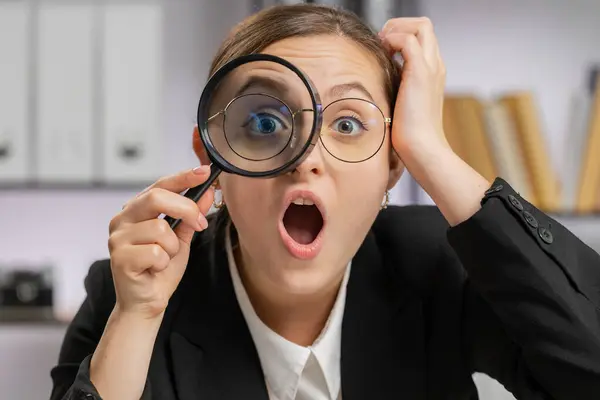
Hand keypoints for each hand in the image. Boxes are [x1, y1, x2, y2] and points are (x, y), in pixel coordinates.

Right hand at [107, 166, 213, 318]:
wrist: (147, 302)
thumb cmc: (160, 269)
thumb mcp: (182, 238)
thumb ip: (191, 215)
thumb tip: (208, 192)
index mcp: (136, 210)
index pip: (160, 185)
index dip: (183, 177)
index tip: (205, 172)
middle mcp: (122, 219)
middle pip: (157, 198)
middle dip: (185, 209)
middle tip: (199, 224)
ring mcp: (117, 238)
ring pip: (160, 229)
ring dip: (172, 247)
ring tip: (164, 258)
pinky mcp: (119, 258)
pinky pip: (155, 252)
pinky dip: (163, 262)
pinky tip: (154, 269)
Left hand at [379, 17, 448, 156]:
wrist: (422, 149)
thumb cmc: (408, 135)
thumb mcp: (400, 105)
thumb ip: (395, 89)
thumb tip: (375, 84)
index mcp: (432, 72)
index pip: (422, 37)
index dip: (401, 35)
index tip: (383, 50)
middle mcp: (435, 65)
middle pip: (424, 25)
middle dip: (398, 26)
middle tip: (381, 44)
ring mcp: (430, 67)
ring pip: (421, 25)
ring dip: (396, 29)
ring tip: (382, 48)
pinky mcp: (421, 72)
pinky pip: (408, 39)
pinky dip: (393, 40)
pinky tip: (383, 56)